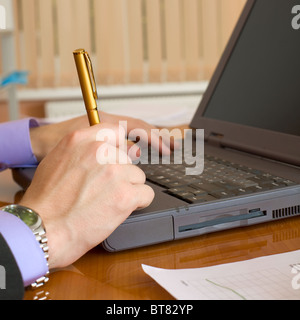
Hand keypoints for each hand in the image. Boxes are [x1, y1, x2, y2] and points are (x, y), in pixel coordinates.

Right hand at [20, 123, 154, 268]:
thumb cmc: (46, 201)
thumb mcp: (57, 160)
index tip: (116, 160)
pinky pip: (146, 193)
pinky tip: (121, 209)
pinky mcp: (126, 194)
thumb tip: (103, 150)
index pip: (115, 132)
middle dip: (120, 174)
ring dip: (128, 189)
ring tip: (108, 202)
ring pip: (138, 176)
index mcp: (81, 139)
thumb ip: (82, 150)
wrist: (44, 228)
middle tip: (103, 190)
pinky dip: (138, 202)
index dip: (117, 149)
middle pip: (127, 158)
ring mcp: (115, 171)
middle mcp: (100, 151)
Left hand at [30, 111, 175, 160]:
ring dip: (149, 141)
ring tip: (165, 149)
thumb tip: (134, 152)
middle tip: (174, 147)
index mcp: (105, 122)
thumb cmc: (54, 144)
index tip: (168, 148)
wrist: (35, 146)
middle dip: (158, 137)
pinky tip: (142, 154)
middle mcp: (107, 124)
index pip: (138, 126)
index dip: (155, 137)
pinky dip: (136, 146)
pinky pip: (123, 141)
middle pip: (140, 128)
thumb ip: (110, 147)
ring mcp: (104, 131)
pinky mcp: (99, 139)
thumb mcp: (82, 145)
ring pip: (133, 134)